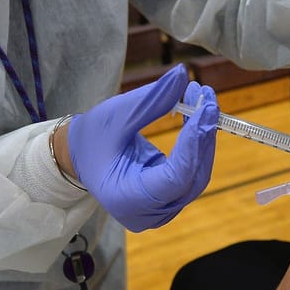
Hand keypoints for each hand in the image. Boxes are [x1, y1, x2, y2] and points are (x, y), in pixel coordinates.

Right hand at [67, 64, 218, 231]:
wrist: (80, 157)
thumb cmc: (92, 138)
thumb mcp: (116, 116)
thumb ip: (151, 100)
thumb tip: (182, 75)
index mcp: (127, 200)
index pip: (174, 178)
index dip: (193, 145)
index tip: (205, 110)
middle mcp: (147, 213)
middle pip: (191, 178)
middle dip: (203, 137)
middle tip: (208, 99)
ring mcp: (161, 210)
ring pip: (196, 175)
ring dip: (204, 137)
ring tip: (203, 99)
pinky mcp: (169, 199)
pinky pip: (192, 171)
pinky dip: (197, 143)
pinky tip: (198, 113)